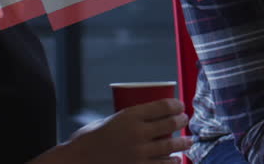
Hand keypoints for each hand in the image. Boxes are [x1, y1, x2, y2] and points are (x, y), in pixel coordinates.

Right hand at [59, 98, 192, 163]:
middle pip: (171, 124)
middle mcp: (137, 133)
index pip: (164, 106)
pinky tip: (176, 160)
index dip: (177, 105)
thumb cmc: (89, 141)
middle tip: (185, 121)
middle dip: (182, 121)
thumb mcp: (109, 121)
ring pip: (171, 146)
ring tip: (188, 142)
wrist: (75, 162)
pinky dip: (173, 162)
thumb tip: (147, 119)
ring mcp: (139, 153)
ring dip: (183, 143)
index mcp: (130, 116)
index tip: (180, 106)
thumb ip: (128, 121)